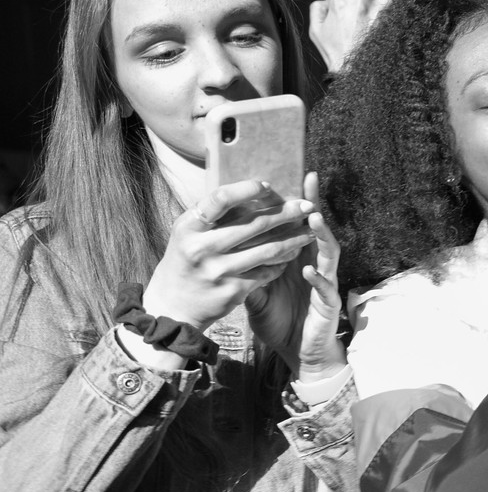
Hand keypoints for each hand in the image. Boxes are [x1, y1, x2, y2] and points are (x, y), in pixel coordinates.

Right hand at [141, 181, 316, 334]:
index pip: (220, 199)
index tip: (268, 186)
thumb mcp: (189, 233)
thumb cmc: (186, 260)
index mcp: (189, 227)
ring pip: (268, 249)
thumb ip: (213, 215)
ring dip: (294, 239)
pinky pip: (267, 271)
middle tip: (308, 205)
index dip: (246, 189)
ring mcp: (219, 271)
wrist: (173, 306)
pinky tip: (293, 254)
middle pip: (255, 224)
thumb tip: (252, 189)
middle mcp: (202, 248)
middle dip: (287, 213)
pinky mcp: (233, 290)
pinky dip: (282, 262)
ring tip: (311, 231)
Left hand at [246, 173, 349, 381]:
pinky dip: (318, 278)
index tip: (285, 180)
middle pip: (317, 231)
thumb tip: (222, 251)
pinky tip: (307, 270)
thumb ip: (246, 271)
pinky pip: (325, 288)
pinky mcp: (329, 304)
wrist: (298, 352)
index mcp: (297, 260)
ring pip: (328, 254)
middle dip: (313, 206)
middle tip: (308, 183)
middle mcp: (315, 266)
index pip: (296, 226)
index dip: (294, 203)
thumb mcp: (257, 293)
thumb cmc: (281, 321)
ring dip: (321, 236)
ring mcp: (325, 283)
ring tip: (312, 219)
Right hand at [309, 0, 403, 73]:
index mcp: (338, 4)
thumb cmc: (335, 53)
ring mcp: (378, 14)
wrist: (355, 73)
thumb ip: (317, 11)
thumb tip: (323, 0)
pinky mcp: (391, 23)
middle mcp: (360, 5)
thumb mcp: (316, 32)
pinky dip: (403, 5)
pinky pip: (402, 9)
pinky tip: (403, 5)